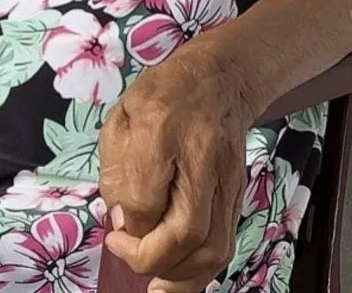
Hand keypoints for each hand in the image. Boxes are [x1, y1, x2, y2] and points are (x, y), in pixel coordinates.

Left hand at [99, 37, 255, 292]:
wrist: (220, 78)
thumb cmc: (165, 92)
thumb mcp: (122, 114)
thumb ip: (114, 167)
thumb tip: (120, 219)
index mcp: (160, 127)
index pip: (146, 199)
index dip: (126, 224)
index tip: (115, 223)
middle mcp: (199, 156)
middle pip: (185, 232)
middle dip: (149, 259)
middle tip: (127, 250)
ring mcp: (225, 177)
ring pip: (211, 248)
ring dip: (178, 276)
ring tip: (151, 279)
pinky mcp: (237, 193)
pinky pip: (224, 245)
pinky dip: (200, 271)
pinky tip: (176, 274)